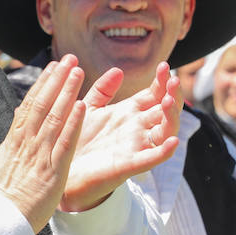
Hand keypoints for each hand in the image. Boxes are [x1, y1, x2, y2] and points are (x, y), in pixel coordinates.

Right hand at [0, 55, 86, 233]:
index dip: (43, 84)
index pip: (29, 105)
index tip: (52, 68)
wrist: (1, 219)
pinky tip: (82, 106)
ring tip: (77, 71)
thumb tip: (17, 120)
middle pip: (42, 104)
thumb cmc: (3, 196)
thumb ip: (14, 140)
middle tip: (69, 59)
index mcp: (15, 141)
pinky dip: (74, 124)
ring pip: (54, 117)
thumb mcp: (3, 162)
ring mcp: (40, 155)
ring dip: (67, 93)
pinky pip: (65, 143)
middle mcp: (27, 143)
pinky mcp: (53, 170)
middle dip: (57, 80)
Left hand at [60, 62, 181, 211]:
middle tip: (174, 80)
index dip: (161, 81)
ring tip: (169, 100)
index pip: (154, 94)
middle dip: (173, 95)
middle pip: (165, 110)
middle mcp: (137, 128)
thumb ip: (103, 90)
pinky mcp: (129, 164)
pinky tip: (173, 141)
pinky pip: (152, 158)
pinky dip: (164, 151)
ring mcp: (136, 146)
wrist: (61, 167)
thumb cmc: (76, 138)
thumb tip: (118, 70)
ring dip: (171, 116)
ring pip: (166, 131)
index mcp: (129, 113)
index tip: (164, 66)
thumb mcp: (89, 108)